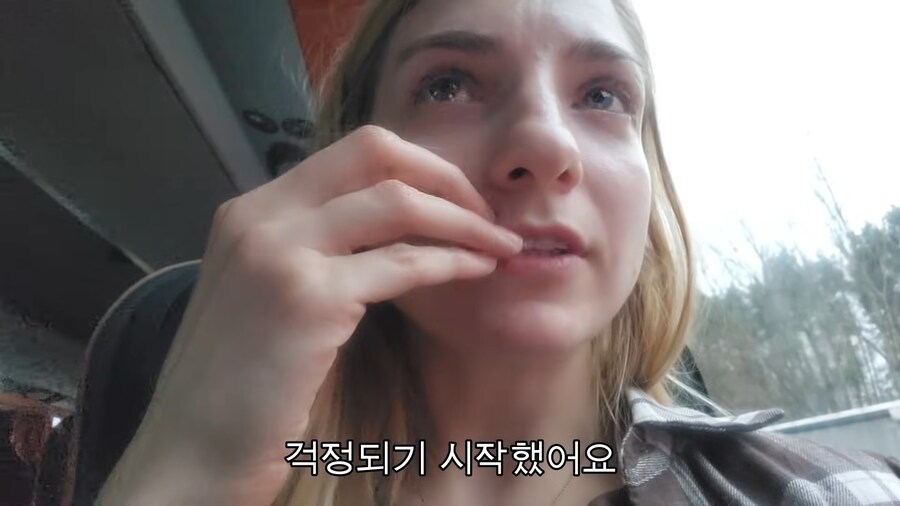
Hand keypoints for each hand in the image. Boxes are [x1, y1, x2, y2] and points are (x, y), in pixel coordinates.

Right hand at [97, 125, 521, 504]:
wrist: (192, 449)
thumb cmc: (239, 385)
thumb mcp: (265, 294)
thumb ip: (310, 250)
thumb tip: (387, 232)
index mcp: (250, 211)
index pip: (350, 152)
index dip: (415, 167)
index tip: (456, 199)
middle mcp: (259, 216)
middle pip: (375, 152)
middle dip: (444, 176)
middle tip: (486, 212)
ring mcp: (279, 251)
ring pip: (398, 201)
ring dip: (463, 219)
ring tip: (501, 244)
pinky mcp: (307, 298)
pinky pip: (403, 262)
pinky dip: (451, 260)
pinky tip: (477, 270)